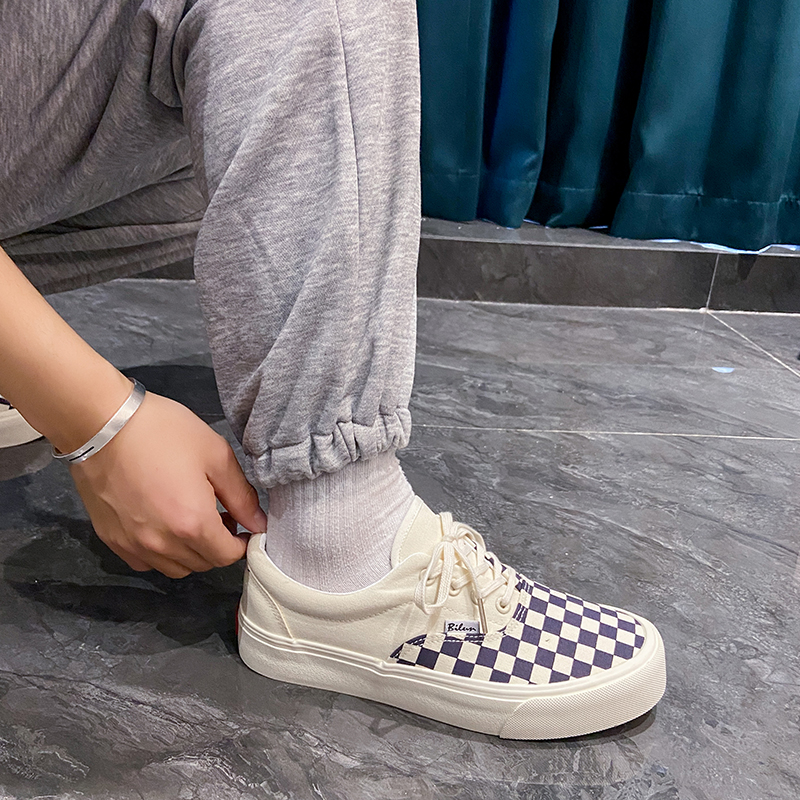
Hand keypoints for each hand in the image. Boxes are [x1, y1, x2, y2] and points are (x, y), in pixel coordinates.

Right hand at [69, 390, 266, 577]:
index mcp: (192, 523)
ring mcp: (133, 544)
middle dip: (219, 545)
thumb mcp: (216, 456)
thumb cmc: (162, 432)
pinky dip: (161, 552)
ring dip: (191, 551)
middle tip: (221, 515)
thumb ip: (242, 496)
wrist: (102, 423)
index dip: (242, 544)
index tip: (245, 527)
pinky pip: (145, 562)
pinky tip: (164, 524)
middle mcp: (161, 543)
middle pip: (203, 564)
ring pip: (175, 568)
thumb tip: (258, 523)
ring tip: (193, 518)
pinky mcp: (112, 539)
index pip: (227, 556)